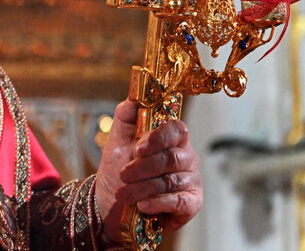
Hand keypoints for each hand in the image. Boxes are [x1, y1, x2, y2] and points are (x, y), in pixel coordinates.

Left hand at [95, 100, 202, 242]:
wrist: (113, 201)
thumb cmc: (119, 167)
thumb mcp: (118, 139)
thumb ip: (126, 115)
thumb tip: (134, 99)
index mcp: (172, 137)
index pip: (176, 130)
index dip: (159, 138)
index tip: (139, 148)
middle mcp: (186, 157)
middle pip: (171, 158)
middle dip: (144, 168)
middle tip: (123, 174)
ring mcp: (191, 180)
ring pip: (171, 182)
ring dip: (143, 188)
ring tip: (123, 194)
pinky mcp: (191, 203)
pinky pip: (180, 202)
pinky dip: (159, 203)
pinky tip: (143, 206)